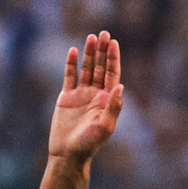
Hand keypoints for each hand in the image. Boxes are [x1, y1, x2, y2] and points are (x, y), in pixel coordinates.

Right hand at [48, 31, 123, 162]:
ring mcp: (80, 95)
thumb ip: (114, 106)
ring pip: (86, 69)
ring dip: (89, 54)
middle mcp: (95, 94)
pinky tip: (73, 51)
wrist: (67, 155)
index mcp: (107, 99)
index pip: (112, 74)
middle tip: (104, 33)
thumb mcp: (104, 126)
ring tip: (91, 37)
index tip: (113, 43)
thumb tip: (121, 86)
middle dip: (102, 51)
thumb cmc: (88, 144)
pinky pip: (69, 77)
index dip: (113, 58)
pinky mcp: (66, 98)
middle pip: (100, 67)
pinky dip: (71, 64)